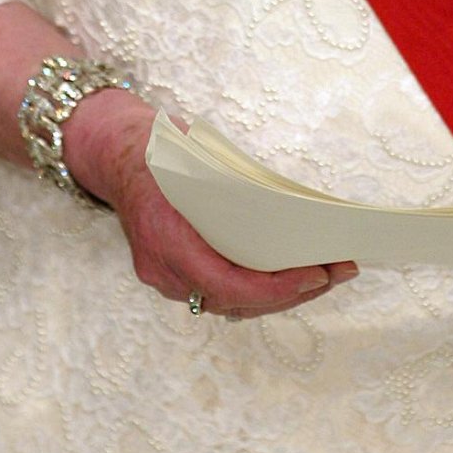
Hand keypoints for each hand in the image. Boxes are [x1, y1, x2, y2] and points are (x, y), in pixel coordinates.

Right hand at [63, 90, 357, 318]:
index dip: (273, 288)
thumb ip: (231, 183)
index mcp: (165, 236)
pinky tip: (292, 277)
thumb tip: (289, 202)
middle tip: (339, 271)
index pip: (225, 282)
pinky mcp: (174, 276)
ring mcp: (164, 278)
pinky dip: (257, 289)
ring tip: (327, 275)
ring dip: (280, 295)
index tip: (315, 276)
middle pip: (235, 300)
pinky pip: (220, 293)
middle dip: (292, 292)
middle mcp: (162, 268)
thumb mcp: (194, 154)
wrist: (113, 153)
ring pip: (230, 304)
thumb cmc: (159, 148)